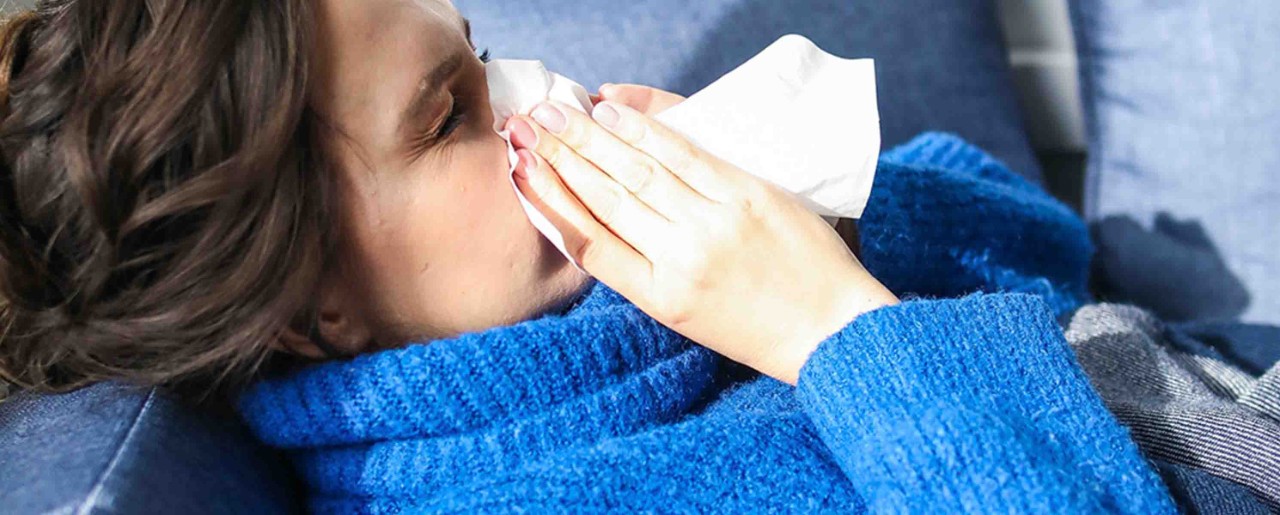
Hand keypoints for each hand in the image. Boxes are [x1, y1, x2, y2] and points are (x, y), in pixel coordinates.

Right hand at [505, 88, 897, 384]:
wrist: (832, 331)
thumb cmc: (758, 326)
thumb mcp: (687, 315)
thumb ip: (645, 270)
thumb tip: (598, 219)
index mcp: (659, 297)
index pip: (587, 240)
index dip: (547, 199)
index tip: (519, 168)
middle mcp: (680, 260)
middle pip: (605, 197)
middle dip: (559, 156)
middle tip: (525, 123)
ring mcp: (714, 225)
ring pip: (637, 172)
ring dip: (590, 137)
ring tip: (555, 112)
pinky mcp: (748, 196)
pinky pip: (685, 155)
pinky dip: (646, 129)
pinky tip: (613, 111)